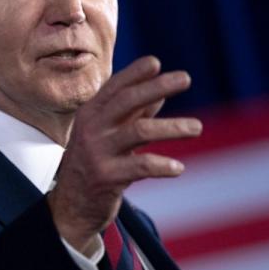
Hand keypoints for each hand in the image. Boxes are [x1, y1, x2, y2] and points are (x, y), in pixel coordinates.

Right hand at [47, 56, 201, 254]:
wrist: (71, 206)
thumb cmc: (95, 164)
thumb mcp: (109, 135)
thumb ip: (132, 114)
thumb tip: (160, 93)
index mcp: (91, 114)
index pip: (114, 87)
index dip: (134, 73)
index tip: (156, 62)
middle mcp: (91, 128)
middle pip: (127, 101)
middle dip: (157, 86)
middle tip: (186, 78)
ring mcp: (97, 152)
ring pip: (139, 131)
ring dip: (172, 127)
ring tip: (197, 127)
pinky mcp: (106, 177)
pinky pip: (141, 167)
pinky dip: (162, 166)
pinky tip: (179, 168)